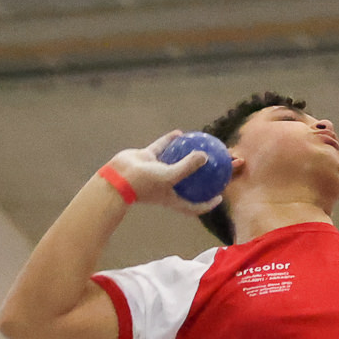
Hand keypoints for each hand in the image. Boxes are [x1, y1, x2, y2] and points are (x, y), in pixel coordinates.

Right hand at [103, 133, 221, 213]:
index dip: (207, 203)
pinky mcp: (148, 159)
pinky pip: (162, 149)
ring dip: (186, 155)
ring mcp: (157, 172)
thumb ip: (188, 167)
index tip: (220, 197)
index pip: (193, 205)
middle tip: (216, 166)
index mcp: (172, 198)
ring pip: (175, 162)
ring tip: (200, 146)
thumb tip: (206, 156)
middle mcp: (166, 185)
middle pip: (189, 182)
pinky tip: (180, 133)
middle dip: (202, 176)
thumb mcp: (169, 176)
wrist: (118, 178)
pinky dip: (169, 142)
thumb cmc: (144, 184)